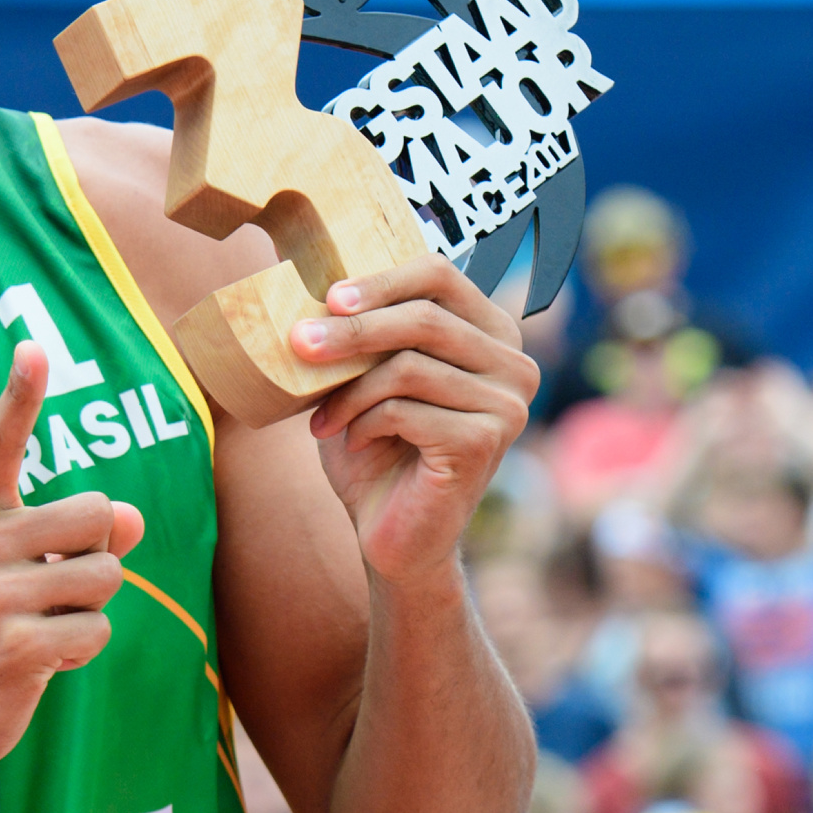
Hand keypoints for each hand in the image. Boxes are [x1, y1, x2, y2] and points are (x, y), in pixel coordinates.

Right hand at [0, 343, 145, 793]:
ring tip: (38, 631)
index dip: (20, 395)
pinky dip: (79, 652)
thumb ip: (67, 539)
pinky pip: (95, 631)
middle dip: (98, 558)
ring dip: (90, 611)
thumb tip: (132, 518)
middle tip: (52, 593)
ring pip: (106, 578)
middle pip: (97, 516)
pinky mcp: (14, 646)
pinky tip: (35, 665)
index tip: (33, 349)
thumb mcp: (1, 576)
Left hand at [292, 258, 536, 584]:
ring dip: (350, 390)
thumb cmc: (378, 450)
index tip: (330, 297)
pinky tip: (355, 442)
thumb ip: (365, 331)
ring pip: (409, 366)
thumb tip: (320, 284)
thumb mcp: (369, 379)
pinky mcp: (485, 441)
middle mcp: (513, 364)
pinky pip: (405, 410)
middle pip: (423, 318)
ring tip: (324, 417)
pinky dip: (364, 424)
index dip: (382, 281)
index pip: (440, 276)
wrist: (393, 536)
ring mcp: (507, 404)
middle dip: (351, 331)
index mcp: (490, 334)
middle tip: (298, 343)